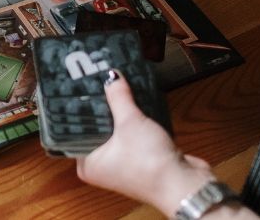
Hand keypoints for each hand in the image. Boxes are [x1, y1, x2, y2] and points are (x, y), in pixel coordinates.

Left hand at [76, 72, 213, 211]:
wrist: (183, 184)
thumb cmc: (148, 162)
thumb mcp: (129, 122)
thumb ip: (118, 97)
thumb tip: (111, 75)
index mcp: (88, 164)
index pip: (76, 131)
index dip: (80, 109)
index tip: (80, 87)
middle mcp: (102, 167)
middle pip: (98, 129)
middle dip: (102, 108)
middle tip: (98, 81)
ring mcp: (122, 164)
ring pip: (117, 131)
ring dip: (120, 113)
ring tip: (115, 86)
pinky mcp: (141, 160)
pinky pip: (133, 135)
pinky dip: (135, 122)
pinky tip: (134, 102)